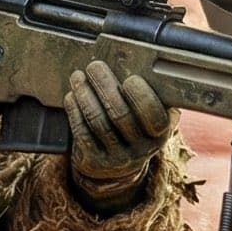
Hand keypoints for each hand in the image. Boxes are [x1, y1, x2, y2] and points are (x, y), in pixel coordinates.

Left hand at [66, 60, 173, 205]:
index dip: (142, 97)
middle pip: (120, 114)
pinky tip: (72, 96)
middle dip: (105, 85)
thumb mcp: (150, 118)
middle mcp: (141, 149)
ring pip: (98, 121)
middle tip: (95, 66)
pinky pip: (82, 132)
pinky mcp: (95, 161)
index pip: (154, 116)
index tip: (131, 78)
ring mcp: (117, 158)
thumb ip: (152, 96)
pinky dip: (75, 110)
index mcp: (159, 134)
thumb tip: (141, 63)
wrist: (118, 166)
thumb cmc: (135, 128)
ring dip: (85, 94)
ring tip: (78, 76)